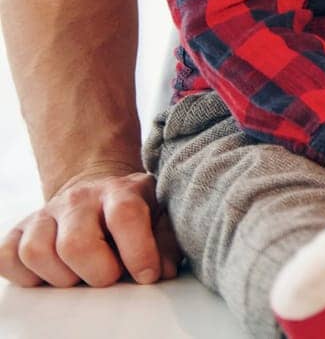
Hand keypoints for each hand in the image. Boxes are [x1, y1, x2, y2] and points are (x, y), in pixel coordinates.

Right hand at [0, 162, 180, 287]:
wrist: (94, 190)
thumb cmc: (130, 212)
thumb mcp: (159, 216)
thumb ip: (166, 240)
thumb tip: (161, 271)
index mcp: (119, 192)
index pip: (125, 216)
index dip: (138, 251)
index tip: (147, 275)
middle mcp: (78, 199)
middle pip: (76, 244)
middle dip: (97, 273)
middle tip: (109, 276)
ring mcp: (45, 213)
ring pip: (36, 253)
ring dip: (62, 277)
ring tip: (80, 274)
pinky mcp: (18, 230)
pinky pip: (7, 258)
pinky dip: (26, 275)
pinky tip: (51, 273)